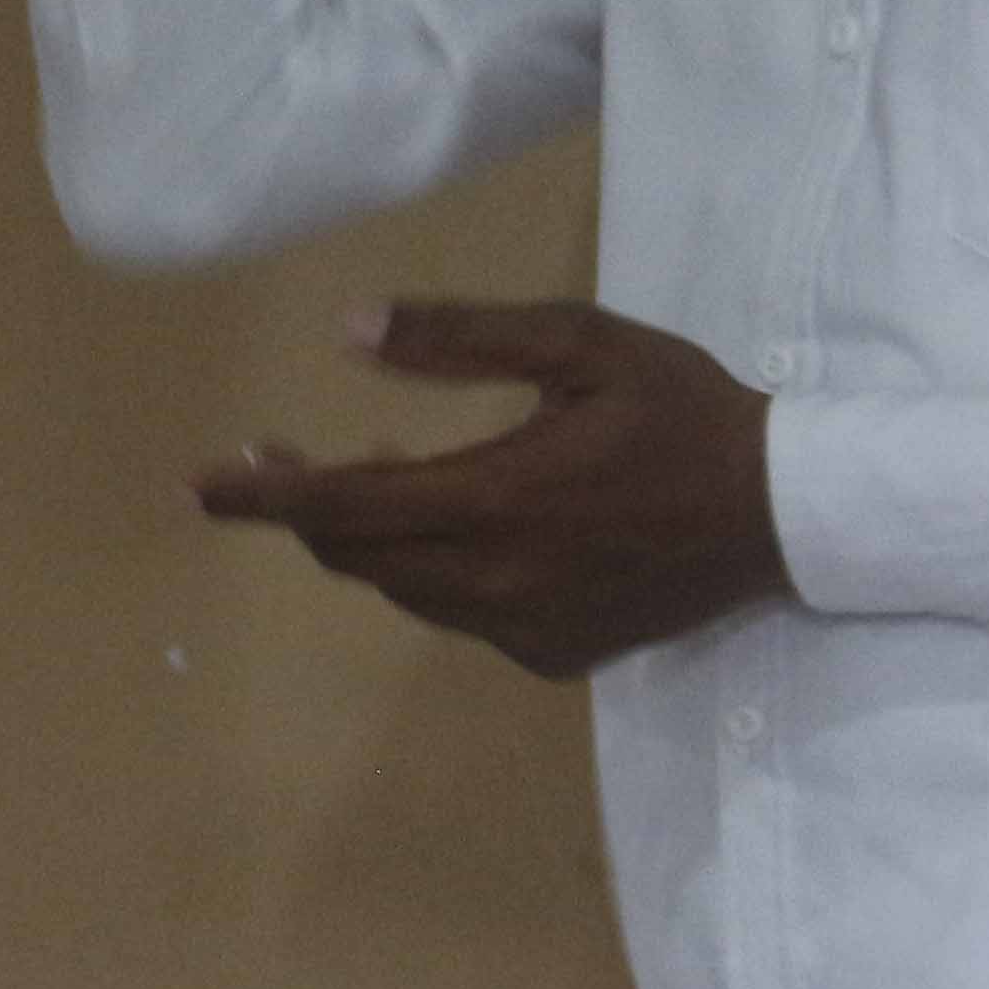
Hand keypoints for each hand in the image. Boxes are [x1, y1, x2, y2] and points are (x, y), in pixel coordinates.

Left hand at [196, 302, 787, 677]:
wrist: (784, 512)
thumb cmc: (682, 410)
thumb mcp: (580, 343)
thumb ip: (462, 338)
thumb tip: (350, 332)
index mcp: (498, 499)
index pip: (345, 510)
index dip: (267, 497)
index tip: (204, 483)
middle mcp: (499, 581)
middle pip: (362, 559)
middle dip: (306, 513)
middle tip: (278, 460)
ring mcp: (527, 630)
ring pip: (408, 591)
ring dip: (374, 538)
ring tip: (380, 475)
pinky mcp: (555, 656)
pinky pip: (462, 614)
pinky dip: (438, 570)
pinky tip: (467, 523)